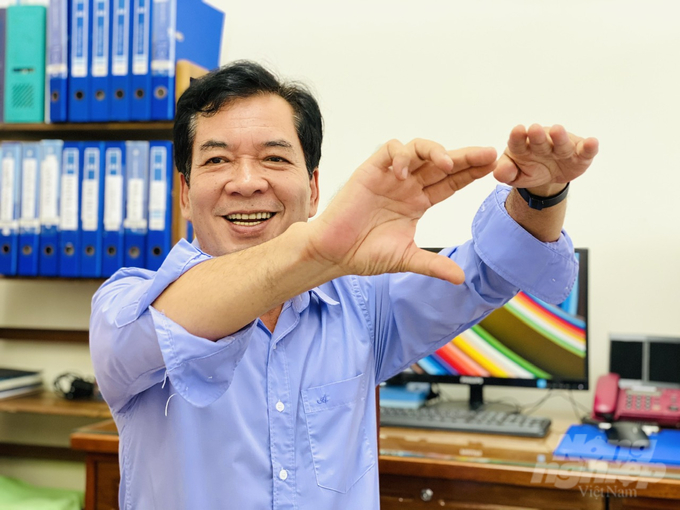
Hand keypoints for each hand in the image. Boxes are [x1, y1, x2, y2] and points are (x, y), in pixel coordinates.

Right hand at [308, 139, 496, 284]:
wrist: (333, 253)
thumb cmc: (364, 254)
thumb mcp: (405, 259)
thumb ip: (433, 265)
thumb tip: (462, 279)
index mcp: (418, 202)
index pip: (450, 183)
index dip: (470, 174)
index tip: (493, 168)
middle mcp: (407, 185)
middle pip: (440, 163)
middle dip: (464, 157)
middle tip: (487, 154)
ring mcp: (389, 176)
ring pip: (418, 150)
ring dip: (434, 151)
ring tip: (445, 164)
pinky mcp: (370, 171)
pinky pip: (389, 151)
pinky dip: (400, 156)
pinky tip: (403, 174)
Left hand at [494, 124, 598, 193]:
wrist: (548, 176)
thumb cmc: (528, 169)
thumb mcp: (514, 175)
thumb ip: (505, 173)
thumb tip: (498, 172)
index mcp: (523, 147)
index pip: (517, 142)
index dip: (517, 137)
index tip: (517, 130)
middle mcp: (542, 143)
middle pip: (539, 140)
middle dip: (537, 135)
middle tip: (534, 128)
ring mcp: (561, 148)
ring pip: (561, 143)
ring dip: (560, 137)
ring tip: (558, 130)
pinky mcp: (579, 156)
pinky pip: (584, 151)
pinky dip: (589, 147)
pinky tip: (592, 142)